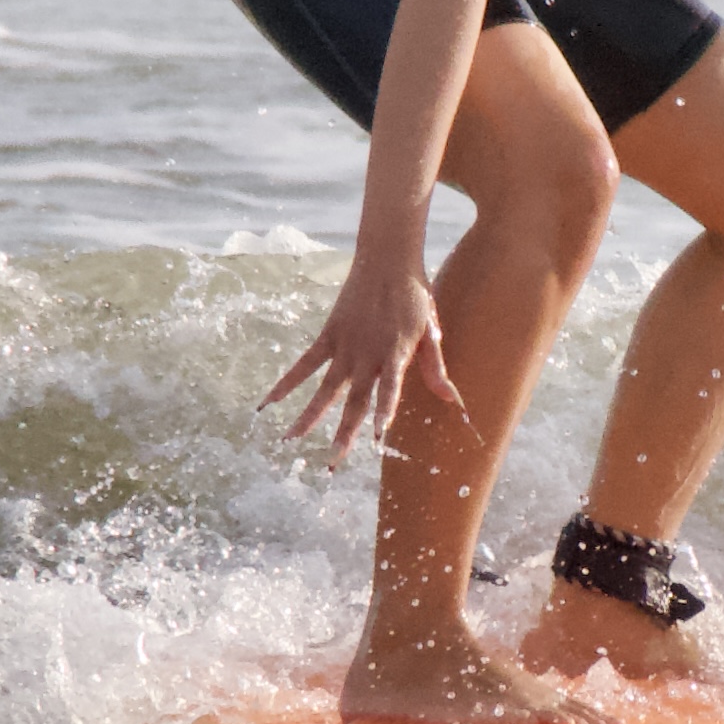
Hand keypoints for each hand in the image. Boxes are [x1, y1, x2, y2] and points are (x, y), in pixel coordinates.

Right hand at [265, 250, 460, 463]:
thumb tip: (453, 401)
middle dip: (343, 433)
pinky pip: (305, 364)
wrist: (387, 259)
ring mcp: (344, 346)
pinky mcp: (329, 335)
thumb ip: (435, 368)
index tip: (375, 438)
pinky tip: (270, 401)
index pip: (388, 390)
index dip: (382, 413)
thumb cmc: (415, 297)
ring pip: (324, 388)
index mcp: (395, 355)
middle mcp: (367, 355)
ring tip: (289, 441)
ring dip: (308, 416)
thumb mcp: (431, 331)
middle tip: (332, 463)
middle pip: (353, 400)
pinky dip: (287, 382)